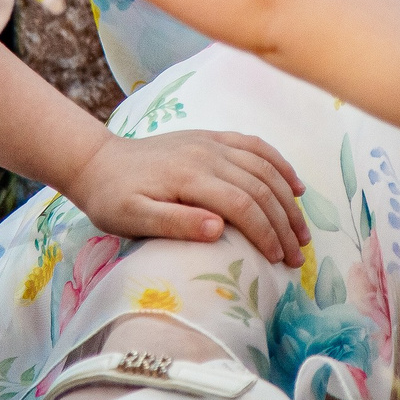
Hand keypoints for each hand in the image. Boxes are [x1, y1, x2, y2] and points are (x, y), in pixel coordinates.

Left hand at [56, 132, 308, 266]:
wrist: (98, 162)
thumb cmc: (113, 199)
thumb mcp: (133, 219)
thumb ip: (175, 223)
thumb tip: (218, 230)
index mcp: (189, 177)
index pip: (242, 205)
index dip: (266, 234)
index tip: (278, 261)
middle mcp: (207, 154)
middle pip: (261, 187)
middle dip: (284, 223)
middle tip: (296, 256)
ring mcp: (211, 143)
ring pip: (264, 167)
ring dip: (289, 199)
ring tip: (301, 230)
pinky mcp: (211, 138)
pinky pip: (255, 145)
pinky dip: (279, 164)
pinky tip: (295, 185)